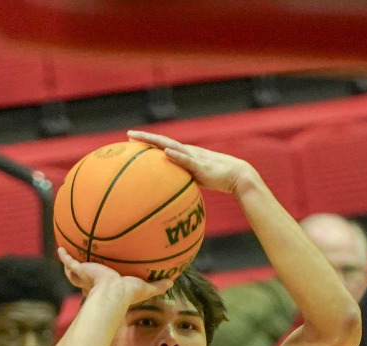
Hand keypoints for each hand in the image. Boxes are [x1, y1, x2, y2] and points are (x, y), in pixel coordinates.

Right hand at [55, 247, 170, 304]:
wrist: (113, 294)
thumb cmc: (127, 295)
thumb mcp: (145, 288)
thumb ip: (157, 286)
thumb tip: (172, 282)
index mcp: (107, 287)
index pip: (102, 284)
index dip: (101, 282)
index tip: (103, 278)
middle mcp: (94, 283)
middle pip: (86, 279)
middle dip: (83, 274)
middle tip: (82, 267)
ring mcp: (86, 276)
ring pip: (75, 271)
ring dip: (71, 266)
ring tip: (67, 256)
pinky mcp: (81, 270)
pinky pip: (70, 262)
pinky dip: (65, 256)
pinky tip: (60, 249)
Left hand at [127, 131, 260, 196]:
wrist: (237, 176)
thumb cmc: (218, 179)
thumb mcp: (197, 178)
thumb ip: (184, 179)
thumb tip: (171, 190)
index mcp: (185, 154)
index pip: (163, 145)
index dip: (148, 142)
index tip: (132, 139)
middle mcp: (187, 151)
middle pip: (162, 141)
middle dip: (145, 137)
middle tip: (129, 134)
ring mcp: (193, 157)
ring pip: (171, 146)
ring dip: (155, 141)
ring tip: (140, 138)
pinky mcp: (201, 165)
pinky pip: (186, 160)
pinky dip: (176, 155)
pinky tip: (165, 152)